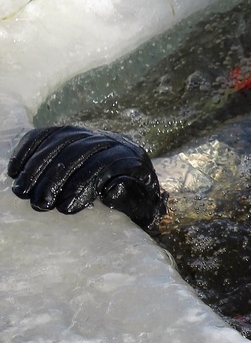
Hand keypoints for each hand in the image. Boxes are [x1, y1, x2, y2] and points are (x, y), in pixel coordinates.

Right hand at [7, 125, 163, 229]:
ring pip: (59, 141)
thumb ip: (131, 199)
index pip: (103, 164)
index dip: (81, 186)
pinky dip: (28, 149)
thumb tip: (111, 189)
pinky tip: (15, 170)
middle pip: (77, 152)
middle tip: (39, 204)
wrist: (138, 188)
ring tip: (23, 191)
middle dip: (54, 178)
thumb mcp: (143, 208)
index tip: (65, 209)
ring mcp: (90, 134)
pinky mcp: (72, 133)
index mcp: (132, 158)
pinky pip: (47, 134)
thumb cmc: (139, 204)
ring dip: (36, 166)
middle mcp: (112, 140)